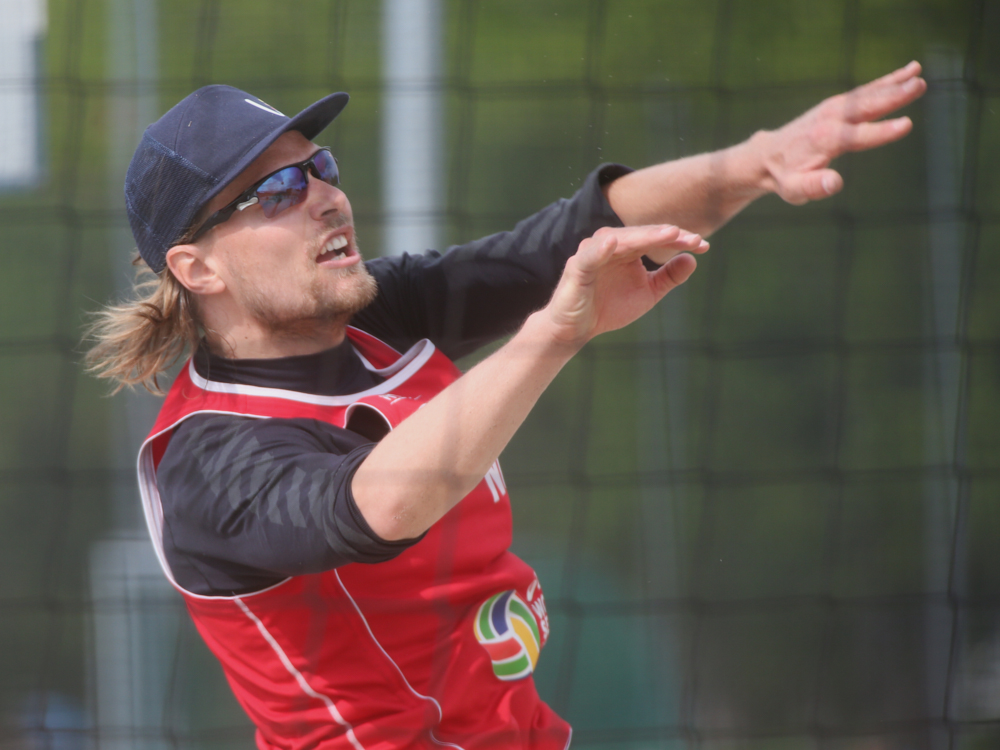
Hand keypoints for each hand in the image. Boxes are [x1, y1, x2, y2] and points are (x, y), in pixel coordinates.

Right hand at [542, 225, 707, 346]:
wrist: (576, 330)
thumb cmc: (608, 307)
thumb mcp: (647, 293)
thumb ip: (669, 277)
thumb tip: (692, 259)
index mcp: (628, 248)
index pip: (657, 238)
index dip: (680, 240)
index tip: (703, 246)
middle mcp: (611, 244)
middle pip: (643, 234)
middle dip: (668, 236)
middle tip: (692, 239)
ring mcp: (593, 253)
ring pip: (622, 239)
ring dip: (645, 236)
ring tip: (669, 234)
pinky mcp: (577, 267)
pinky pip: (590, 255)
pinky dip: (600, 249)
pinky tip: (614, 243)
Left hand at [761, 61, 926, 204]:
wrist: (767, 156)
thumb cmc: (785, 177)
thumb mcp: (794, 190)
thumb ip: (813, 186)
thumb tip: (834, 183)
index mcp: (824, 140)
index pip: (857, 136)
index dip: (881, 132)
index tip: (905, 125)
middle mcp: (830, 119)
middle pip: (865, 107)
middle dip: (893, 97)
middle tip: (919, 86)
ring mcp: (833, 108)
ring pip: (867, 94)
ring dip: (893, 83)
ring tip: (917, 72)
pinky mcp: (837, 104)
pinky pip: (865, 91)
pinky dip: (885, 81)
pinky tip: (906, 73)